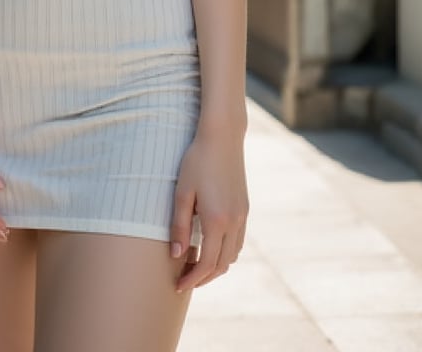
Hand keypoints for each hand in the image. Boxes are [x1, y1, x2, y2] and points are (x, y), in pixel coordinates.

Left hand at [170, 126, 247, 291]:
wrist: (222, 136)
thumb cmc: (197, 160)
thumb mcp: (182, 192)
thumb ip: (179, 225)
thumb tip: (176, 255)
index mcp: (217, 220)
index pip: (207, 264)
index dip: (192, 279)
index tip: (178, 286)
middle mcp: (234, 222)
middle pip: (222, 265)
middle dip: (204, 277)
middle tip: (185, 280)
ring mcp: (243, 215)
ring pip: (233, 255)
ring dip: (216, 266)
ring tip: (196, 265)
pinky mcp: (245, 207)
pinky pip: (238, 241)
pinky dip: (226, 251)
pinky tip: (211, 246)